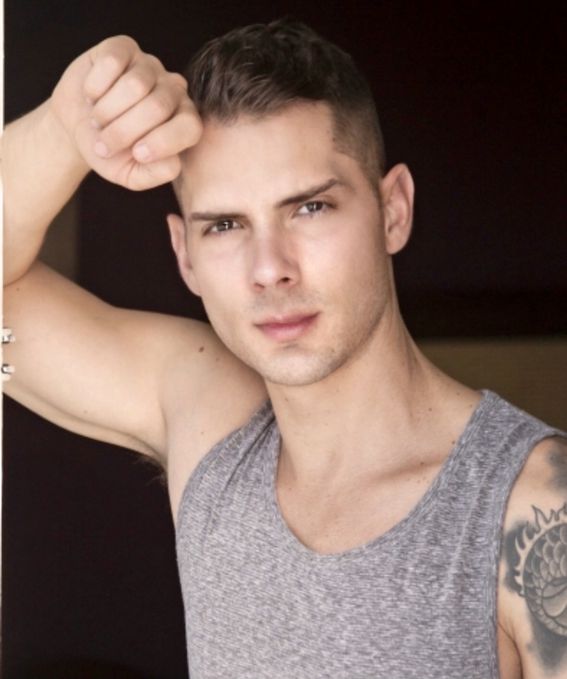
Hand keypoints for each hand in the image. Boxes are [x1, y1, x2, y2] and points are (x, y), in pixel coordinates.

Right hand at [51, 36, 201, 189]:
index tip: (136, 154)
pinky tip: (91, 96)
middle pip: (158, 106)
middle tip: (104, 145)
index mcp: (183, 121)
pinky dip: (95, 87)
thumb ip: (155, 175)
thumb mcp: (131, 174)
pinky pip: (113, 63)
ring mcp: (150, 66)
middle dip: (124, 131)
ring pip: (135, 85)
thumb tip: (173, 162)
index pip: (190, 127)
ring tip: (97, 121)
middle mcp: (173, 90)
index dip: (163, 142)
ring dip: (107, 111)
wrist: (75, 127)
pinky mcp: (124, 47)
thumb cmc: (110, 152)